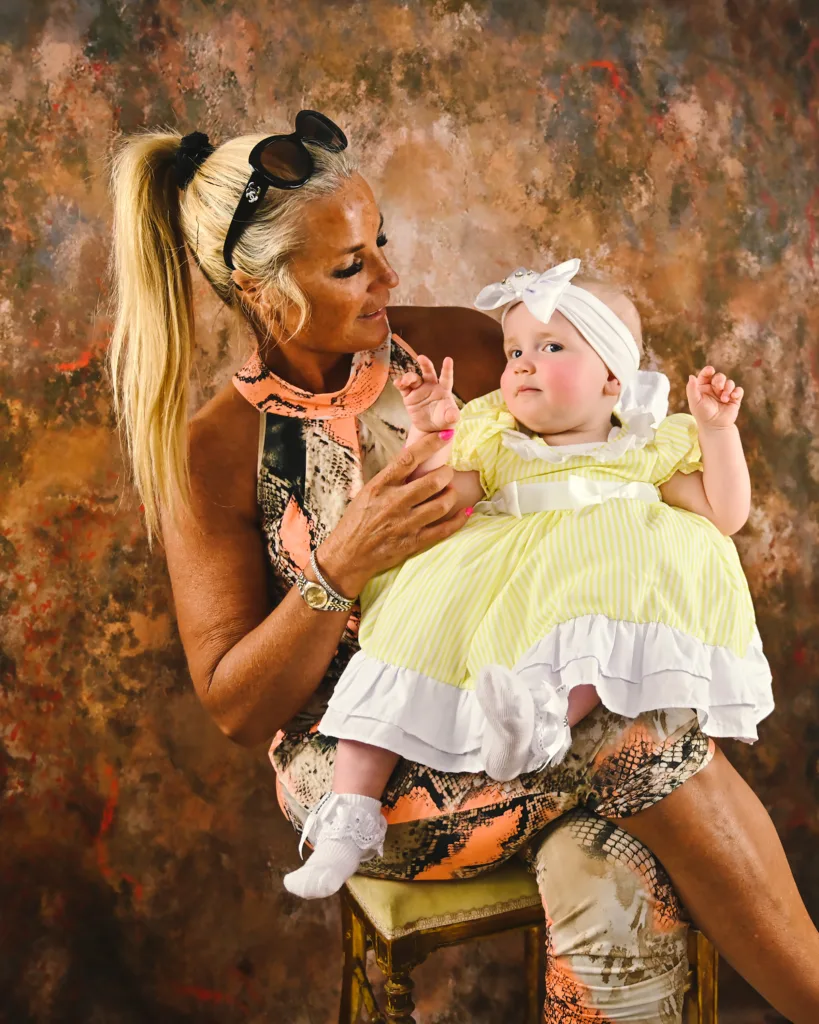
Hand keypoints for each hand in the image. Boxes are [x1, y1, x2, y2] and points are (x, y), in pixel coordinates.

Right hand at [318, 430, 469, 596]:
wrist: (346, 556)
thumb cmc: (356, 522)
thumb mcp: (367, 493)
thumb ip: (390, 479)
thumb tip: (413, 459)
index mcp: (380, 486)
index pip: (408, 458)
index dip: (430, 444)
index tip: (445, 435)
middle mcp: (394, 503)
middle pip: (433, 481)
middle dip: (447, 473)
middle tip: (446, 473)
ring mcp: (405, 524)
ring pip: (441, 504)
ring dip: (451, 494)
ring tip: (449, 491)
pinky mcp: (413, 543)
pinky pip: (444, 530)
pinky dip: (459, 520)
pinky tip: (465, 512)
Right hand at [395, 355, 459, 433]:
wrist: (430, 428)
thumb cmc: (443, 420)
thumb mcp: (449, 419)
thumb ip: (451, 416)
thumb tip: (453, 415)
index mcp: (443, 389)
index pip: (446, 378)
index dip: (447, 369)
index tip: (448, 359)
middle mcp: (431, 386)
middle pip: (428, 372)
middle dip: (425, 364)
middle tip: (421, 357)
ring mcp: (419, 390)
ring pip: (414, 378)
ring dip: (409, 377)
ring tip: (405, 381)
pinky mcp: (409, 396)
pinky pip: (403, 388)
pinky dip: (399, 383)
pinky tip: (397, 383)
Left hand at [687, 366, 743, 429]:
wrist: (714, 426)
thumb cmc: (702, 414)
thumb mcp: (695, 402)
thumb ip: (692, 389)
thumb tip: (691, 376)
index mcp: (703, 387)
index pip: (706, 375)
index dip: (708, 370)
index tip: (710, 370)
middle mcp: (714, 388)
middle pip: (719, 376)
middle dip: (720, 380)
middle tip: (718, 387)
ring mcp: (725, 393)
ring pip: (730, 382)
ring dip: (728, 388)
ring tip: (724, 399)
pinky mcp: (734, 399)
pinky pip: (739, 390)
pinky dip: (737, 392)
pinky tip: (732, 397)